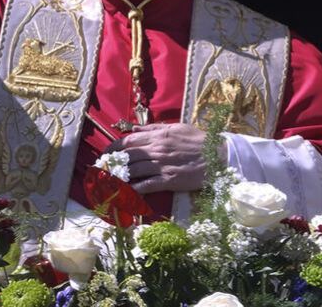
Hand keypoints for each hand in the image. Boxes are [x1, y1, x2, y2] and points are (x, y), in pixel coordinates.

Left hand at [108, 122, 226, 194]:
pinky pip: (144, 186)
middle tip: (102, 169)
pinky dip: (131, 190)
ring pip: (132, 171)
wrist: (218, 157)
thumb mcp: (177, 128)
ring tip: (107, 182)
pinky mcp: (168, 181)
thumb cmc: (199, 141)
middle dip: (111, 163)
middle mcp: (157, 149)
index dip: (114, 147)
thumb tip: (134, 128)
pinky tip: (123, 194)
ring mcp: (161, 165)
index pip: (129, 140)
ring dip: (118, 177)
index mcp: (159, 135)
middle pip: (127, 156)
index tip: (106, 153)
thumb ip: (154, 128)